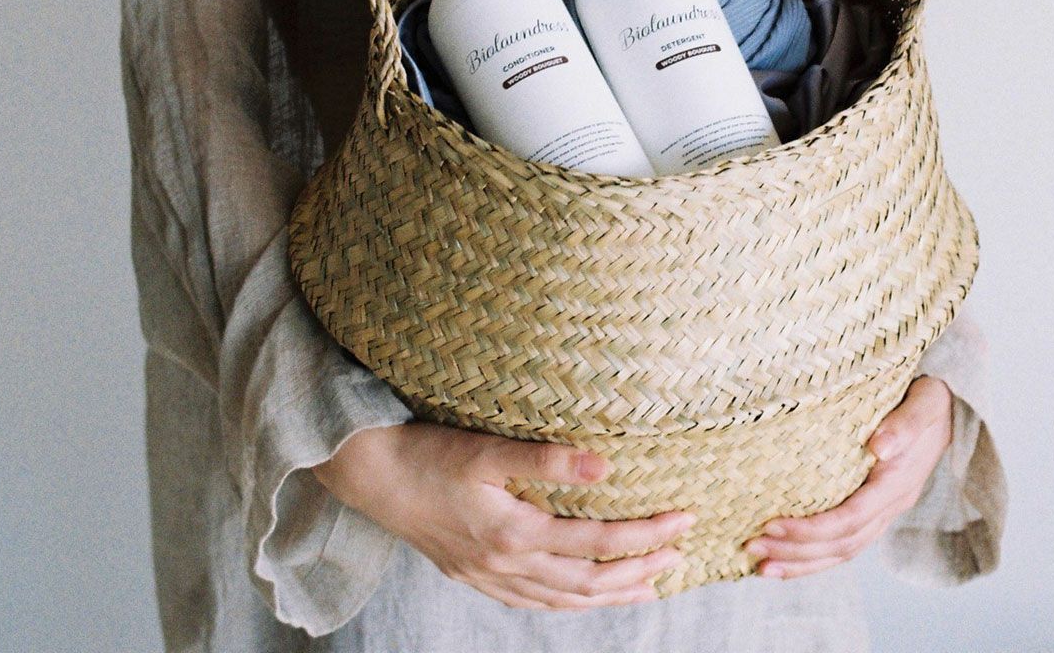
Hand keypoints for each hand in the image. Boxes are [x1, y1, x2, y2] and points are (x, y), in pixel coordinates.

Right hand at [312, 420, 696, 609]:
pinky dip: (567, 604)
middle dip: (639, 570)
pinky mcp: (474, 575)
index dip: (646, 535)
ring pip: (564, 600)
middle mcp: (507, 565)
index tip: (683, 520)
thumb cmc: (427, 453)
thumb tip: (605, 469)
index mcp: (516, 533)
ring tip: (647, 587)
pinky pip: (533, 603)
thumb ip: (546, 460)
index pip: (599, 543)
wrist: (371, 475)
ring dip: (610, 595)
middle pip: (589, 582)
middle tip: (679, 555)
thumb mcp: (486, 449)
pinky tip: (578, 597)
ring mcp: (489, 577)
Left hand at [743, 375, 952, 578]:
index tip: (771, 523)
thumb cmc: (931, 402)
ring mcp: (885, 511)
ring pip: (843, 551)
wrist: (953, 410)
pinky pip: (846, 542)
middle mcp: (891, 505)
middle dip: (796, 552)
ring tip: (760, 566)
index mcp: (896, 484)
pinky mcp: (876, 509)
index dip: (811, 528)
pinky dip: (815, 555)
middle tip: (751, 548)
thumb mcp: (924, 404)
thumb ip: (904, 425)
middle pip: (842, 544)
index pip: (850, 519)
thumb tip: (879, 446)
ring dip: (801, 563)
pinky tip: (786, 557)